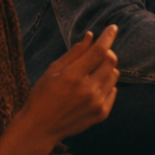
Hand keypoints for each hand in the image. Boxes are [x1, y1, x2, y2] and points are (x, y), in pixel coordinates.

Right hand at [0, 26, 120, 154]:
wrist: (40, 127)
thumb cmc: (42, 95)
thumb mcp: (53, 70)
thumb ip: (74, 53)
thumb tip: (91, 36)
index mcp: (73, 76)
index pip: (98, 51)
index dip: (107, 37)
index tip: (112, 27)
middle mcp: (88, 90)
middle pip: (111, 61)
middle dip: (107, 52)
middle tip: (98, 52)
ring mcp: (97, 103)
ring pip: (114, 75)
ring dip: (106, 69)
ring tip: (91, 73)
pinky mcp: (102, 113)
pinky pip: (113, 91)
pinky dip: (106, 84)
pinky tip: (92, 88)